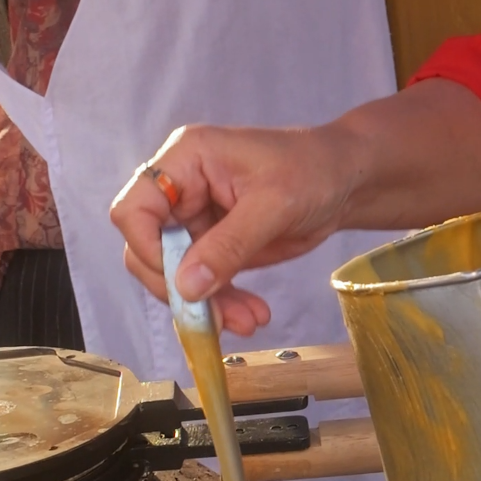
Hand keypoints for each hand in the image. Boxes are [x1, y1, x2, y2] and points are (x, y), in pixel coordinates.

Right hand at [110, 121, 364, 335]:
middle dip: (179, 288)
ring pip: (175, 274)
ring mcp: (195, 219)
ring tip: (247, 322)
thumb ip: (229, 245)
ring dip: (205, 305)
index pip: (135, 209)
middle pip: (148, 248)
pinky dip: (221, 304)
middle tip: (215, 317)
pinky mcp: (214, 244)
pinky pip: (201, 283)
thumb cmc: (313, 170)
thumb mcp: (274, 205)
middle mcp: (181, 189)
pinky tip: (251, 315)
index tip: (181, 281)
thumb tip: (186, 288)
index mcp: (186, 159)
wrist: (346, 180)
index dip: (147, 248)